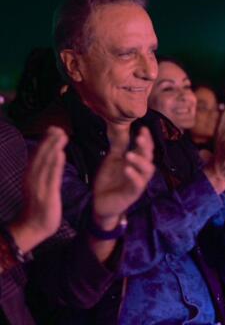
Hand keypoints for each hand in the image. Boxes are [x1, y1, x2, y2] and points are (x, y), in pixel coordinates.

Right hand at [8, 127, 67, 251]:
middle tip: (58, 127)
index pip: (38, 155)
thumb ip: (44, 173)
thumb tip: (51, 157)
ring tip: (61, 134)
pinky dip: (56, 164)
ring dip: (53, 147)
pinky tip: (61, 153)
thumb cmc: (38, 207)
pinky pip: (52, 177)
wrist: (33, 228)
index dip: (45, 142)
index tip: (53, 128)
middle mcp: (32, 179)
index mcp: (31, 176)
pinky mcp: (48, 195)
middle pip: (40, 156)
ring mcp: (39, 186)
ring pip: (46, 163)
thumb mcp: (39, 186)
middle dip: (49, 140)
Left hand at [92, 127, 155, 229]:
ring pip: (147, 171)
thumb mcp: (112, 161)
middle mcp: (140, 172)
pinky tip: (127, 169)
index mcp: (136, 163)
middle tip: (139, 137)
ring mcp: (138, 183)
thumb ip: (119, 147)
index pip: (146, 149)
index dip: (146, 139)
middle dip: (146, 147)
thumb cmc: (108, 181)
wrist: (100, 203)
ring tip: (130, 154)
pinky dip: (133, 176)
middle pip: (149, 157)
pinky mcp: (132, 194)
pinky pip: (137, 184)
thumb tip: (122, 130)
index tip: (143, 128)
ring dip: (140, 161)